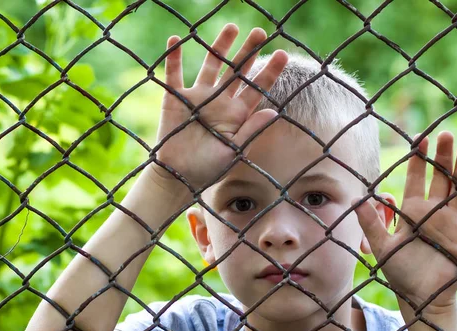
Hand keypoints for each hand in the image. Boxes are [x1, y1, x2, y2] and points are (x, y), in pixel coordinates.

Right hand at [149, 23, 288, 189]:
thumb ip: (252, 131)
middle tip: (260, 32)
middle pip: (237, 71)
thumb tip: (274, 111)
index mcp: (237, 114)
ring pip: (211, 65)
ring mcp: (198, 97)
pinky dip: (174, 57)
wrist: (179, 177)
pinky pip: (174, 74)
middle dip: (248, 52)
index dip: (269, 72)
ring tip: (232, 28)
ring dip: (220, 46)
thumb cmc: (209, 169)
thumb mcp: (234, 152)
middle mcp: (220, 101)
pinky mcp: (176, 98)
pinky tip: (175, 39)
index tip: (282, 54)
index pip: (257, 88)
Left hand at [354, 131, 456, 313]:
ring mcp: (452, 223)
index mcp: (412, 211)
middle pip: (440, 178)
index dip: (417, 159)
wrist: (421, 298)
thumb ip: (370, 223)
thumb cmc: (400, 272)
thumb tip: (355, 199)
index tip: (419, 138)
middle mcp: (433, 212)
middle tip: (444, 134)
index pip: (416, 178)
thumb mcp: (382, 246)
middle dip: (441, 157)